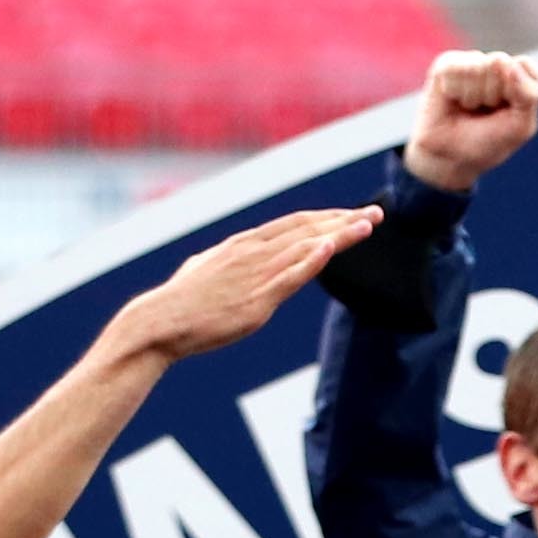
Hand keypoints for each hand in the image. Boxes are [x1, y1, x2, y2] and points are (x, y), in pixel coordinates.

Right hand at [103, 207, 382, 368]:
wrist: (161, 323)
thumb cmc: (183, 301)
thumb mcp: (208, 269)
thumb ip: (230, 261)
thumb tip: (236, 257)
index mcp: (244, 244)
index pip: (294, 224)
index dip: (326, 218)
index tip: (353, 214)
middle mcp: (253, 252)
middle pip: (307, 229)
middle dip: (343, 220)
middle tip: (377, 214)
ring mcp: (255, 275)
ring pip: (305, 247)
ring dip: (338, 234)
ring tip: (367, 226)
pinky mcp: (256, 300)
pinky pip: (289, 276)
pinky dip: (311, 260)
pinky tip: (330, 247)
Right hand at [403, 50, 537, 194]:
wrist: (451, 157)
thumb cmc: (489, 141)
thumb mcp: (521, 126)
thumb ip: (528, 95)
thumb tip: (504, 60)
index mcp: (520, 76)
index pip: (526, 65)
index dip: (517, 92)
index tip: (509, 111)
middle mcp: (497, 65)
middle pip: (501, 62)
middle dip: (493, 95)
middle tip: (485, 112)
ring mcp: (472, 62)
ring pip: (478, 67)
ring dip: (474, 97)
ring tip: (469, 108)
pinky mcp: (447, 63)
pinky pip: (456, 69)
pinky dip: (455, 91)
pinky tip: (453, 100)